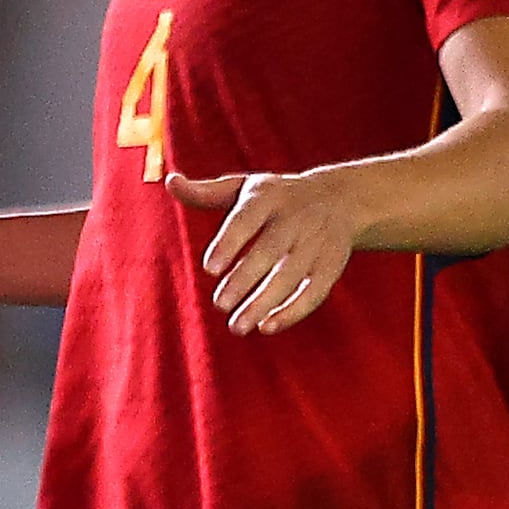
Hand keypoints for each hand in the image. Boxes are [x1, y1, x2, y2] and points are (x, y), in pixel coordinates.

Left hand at [168, 166, 363, 333]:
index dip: (229, 243)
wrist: (338, 199)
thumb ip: (205, 192)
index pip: (246, 219)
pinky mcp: (332, 264)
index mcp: (268, 197)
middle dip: (245, 279)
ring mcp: (317, 242)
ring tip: (237, 326)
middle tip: (219, 305)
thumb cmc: (275, 198)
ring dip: (264, 302)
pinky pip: (316, 290)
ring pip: (292, 275)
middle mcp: (296, 218)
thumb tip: (170, 181)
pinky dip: (294, 310)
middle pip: (270, 251)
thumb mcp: (242, 188)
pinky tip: (267, 327)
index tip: (209, 269)